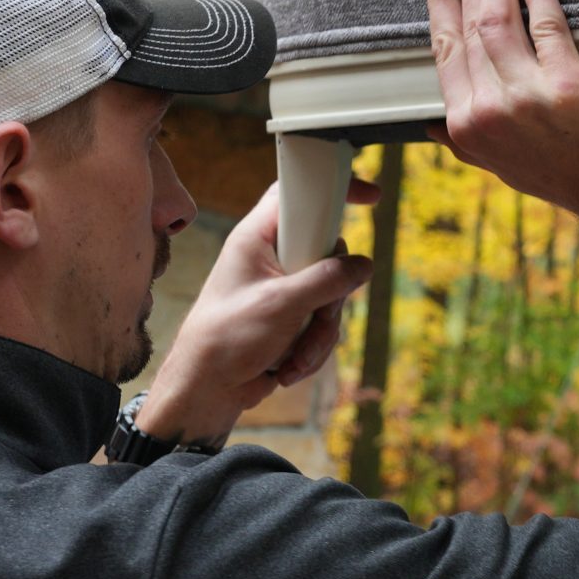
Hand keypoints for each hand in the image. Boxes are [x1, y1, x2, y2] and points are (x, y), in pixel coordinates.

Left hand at [137, 181, 375, 446]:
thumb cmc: (225, 340)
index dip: (333, 187)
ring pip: (332, 293)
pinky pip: (323, 320)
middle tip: (319, 314)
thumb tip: (364, 265)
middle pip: (329, 252)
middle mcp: (271, 257)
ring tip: (296, 358)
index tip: (373, 197)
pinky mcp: (291, 315)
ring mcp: (283, 287)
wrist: (206, 392)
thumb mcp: (281, 305)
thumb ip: (327, 280)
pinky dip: (314, 347)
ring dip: (321, 331)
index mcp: (256, 239)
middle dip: (333, 295)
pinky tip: (289, 367)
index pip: (297, 194)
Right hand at [426, 0, 578, 219]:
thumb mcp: (502, 169)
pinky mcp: (567, 84)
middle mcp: (488, 110)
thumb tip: (434, 126)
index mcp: (468, 127)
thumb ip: (467, 145)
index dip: (440, 6)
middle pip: (466, 27)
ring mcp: (525, 96)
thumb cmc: (569, 180)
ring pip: (497, 20)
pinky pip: (546, 24)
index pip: (444, 51)